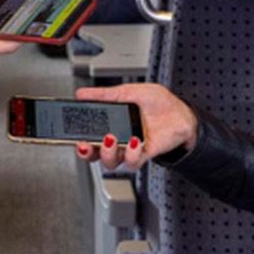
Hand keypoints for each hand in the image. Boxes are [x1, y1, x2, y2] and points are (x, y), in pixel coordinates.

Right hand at [72, 83, 196, 168]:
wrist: (182, 113)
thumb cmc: (158, 104)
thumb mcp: (128, 92)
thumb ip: (104, 95)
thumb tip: (82, 93)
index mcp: (111, 125)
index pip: (88, 136)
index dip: (78, 138)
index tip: (71, 134)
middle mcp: (118, 140)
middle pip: (95, 154)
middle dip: (86, 152)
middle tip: (85, 144)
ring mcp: (130, 149)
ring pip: (111, 161)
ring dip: (107, 153)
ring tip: (110, 138)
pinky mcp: (144, 154)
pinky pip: (133, 160)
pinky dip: (131, 152)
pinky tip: (134, 141)